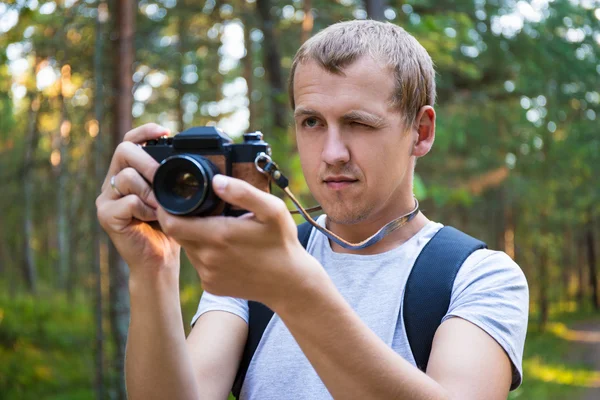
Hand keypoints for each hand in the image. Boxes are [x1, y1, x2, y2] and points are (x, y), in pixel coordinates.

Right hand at [96, 123, 180, 276]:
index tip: (165, 131)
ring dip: (150, 191)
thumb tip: (186, 156)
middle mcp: (113, 181)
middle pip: (123, 151)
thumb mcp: (172, 196)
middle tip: (163, 177)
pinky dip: (145, 209)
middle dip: (147, 161)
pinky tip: (153, 218)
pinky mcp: (105, 215)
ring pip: (126, 177)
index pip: (130, 142)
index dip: (144, 132)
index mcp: (128, 172)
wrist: (159, 260)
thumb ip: (170, 177)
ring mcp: (106, 198)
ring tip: (161, 206)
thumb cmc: (168, 227)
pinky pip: (127, 201)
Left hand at [156, 174, 320, 305]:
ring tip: (218, 229)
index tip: (173, 200)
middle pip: (178, 235)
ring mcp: (208, 275)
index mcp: (218, 236)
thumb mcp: (272, 211)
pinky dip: (206, 255)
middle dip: (182, 221)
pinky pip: (199, 265)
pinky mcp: (212, 286)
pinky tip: (226, 250)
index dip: (166, 210)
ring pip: (189, 249)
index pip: (171, 223)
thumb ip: (243, 192)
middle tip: (200, 211)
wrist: (289, 283)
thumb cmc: (282, 243)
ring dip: (196, 237)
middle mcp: (207, 258)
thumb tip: (215, 181)